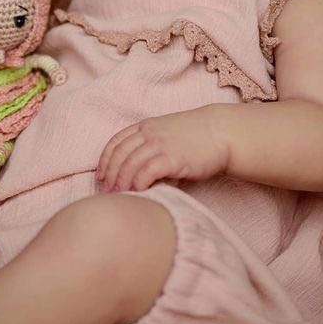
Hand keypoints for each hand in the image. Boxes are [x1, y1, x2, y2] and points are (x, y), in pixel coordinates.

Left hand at [97, 107, 229, 191]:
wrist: (222, 132)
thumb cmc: (196, 137)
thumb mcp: (167, 133)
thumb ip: (150, 147)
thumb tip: (137, 171)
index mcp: (145, 126)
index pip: (115, 143)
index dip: (104, 161)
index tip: (101, 177)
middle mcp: (149, 134)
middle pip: (119, 156)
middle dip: (110, 175)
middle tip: (108, 193)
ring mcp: (160, 145)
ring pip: (130, 165)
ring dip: (122, 183)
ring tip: (121, 197)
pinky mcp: (172, 158)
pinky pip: (146, 172)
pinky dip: (138, 184)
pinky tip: (139, 193)